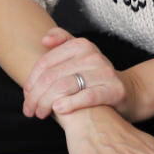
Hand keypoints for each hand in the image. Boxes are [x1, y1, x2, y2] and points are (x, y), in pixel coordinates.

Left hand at [23, 28, 145, 121]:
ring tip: (40, 113)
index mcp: (80, 45)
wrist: (127, 92)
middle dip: (36, 95)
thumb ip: (61, 42)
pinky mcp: (114, 90)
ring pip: (65, 86)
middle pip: (53, 76)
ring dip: (47, 102)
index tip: (26, 94)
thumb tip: (44, 40)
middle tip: (28, 109)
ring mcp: (104, 72)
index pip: (46, 63)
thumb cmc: (94, 76)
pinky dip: (70, 103)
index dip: (32, 80)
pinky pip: (88, 96)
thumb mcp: (79, 56)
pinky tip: (58, 109)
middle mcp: (93, 55)